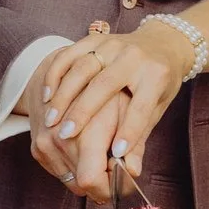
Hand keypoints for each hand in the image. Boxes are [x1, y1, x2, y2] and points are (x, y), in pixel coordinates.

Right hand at [24, 60, 135, 200]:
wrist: (63, 71)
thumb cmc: (105, 87)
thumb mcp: (127, 106)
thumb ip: (134, 140)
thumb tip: (135, 171)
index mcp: (88, 123)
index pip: (92, 177)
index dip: (111, 188)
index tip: (125, 185)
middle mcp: (60, 134)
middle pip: (83, 180)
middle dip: (104, 182)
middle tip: (118, 172)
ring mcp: (45, 140)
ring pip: (71, 180)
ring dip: (89, 175)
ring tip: (103, 159)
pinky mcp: (36, 146)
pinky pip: (59, 173)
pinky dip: (76, 168)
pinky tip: (86, 152)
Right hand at [39, 22, 192, 188]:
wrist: (161, 42)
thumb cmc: (158, 83)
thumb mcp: (157, 107)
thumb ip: (140, 135)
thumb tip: (130, 170)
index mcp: (155, 75)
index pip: (141, 107)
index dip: (129, 131)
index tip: (115, 154)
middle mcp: (132, 56)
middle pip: (104, 84)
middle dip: (82, 111)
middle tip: (66, 135)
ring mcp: (111, 44)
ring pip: (80, 68)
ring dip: (63, 95)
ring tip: (51, 120)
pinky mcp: (94, 38)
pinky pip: (68, 55)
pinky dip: (55, 75)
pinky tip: (47, 96)